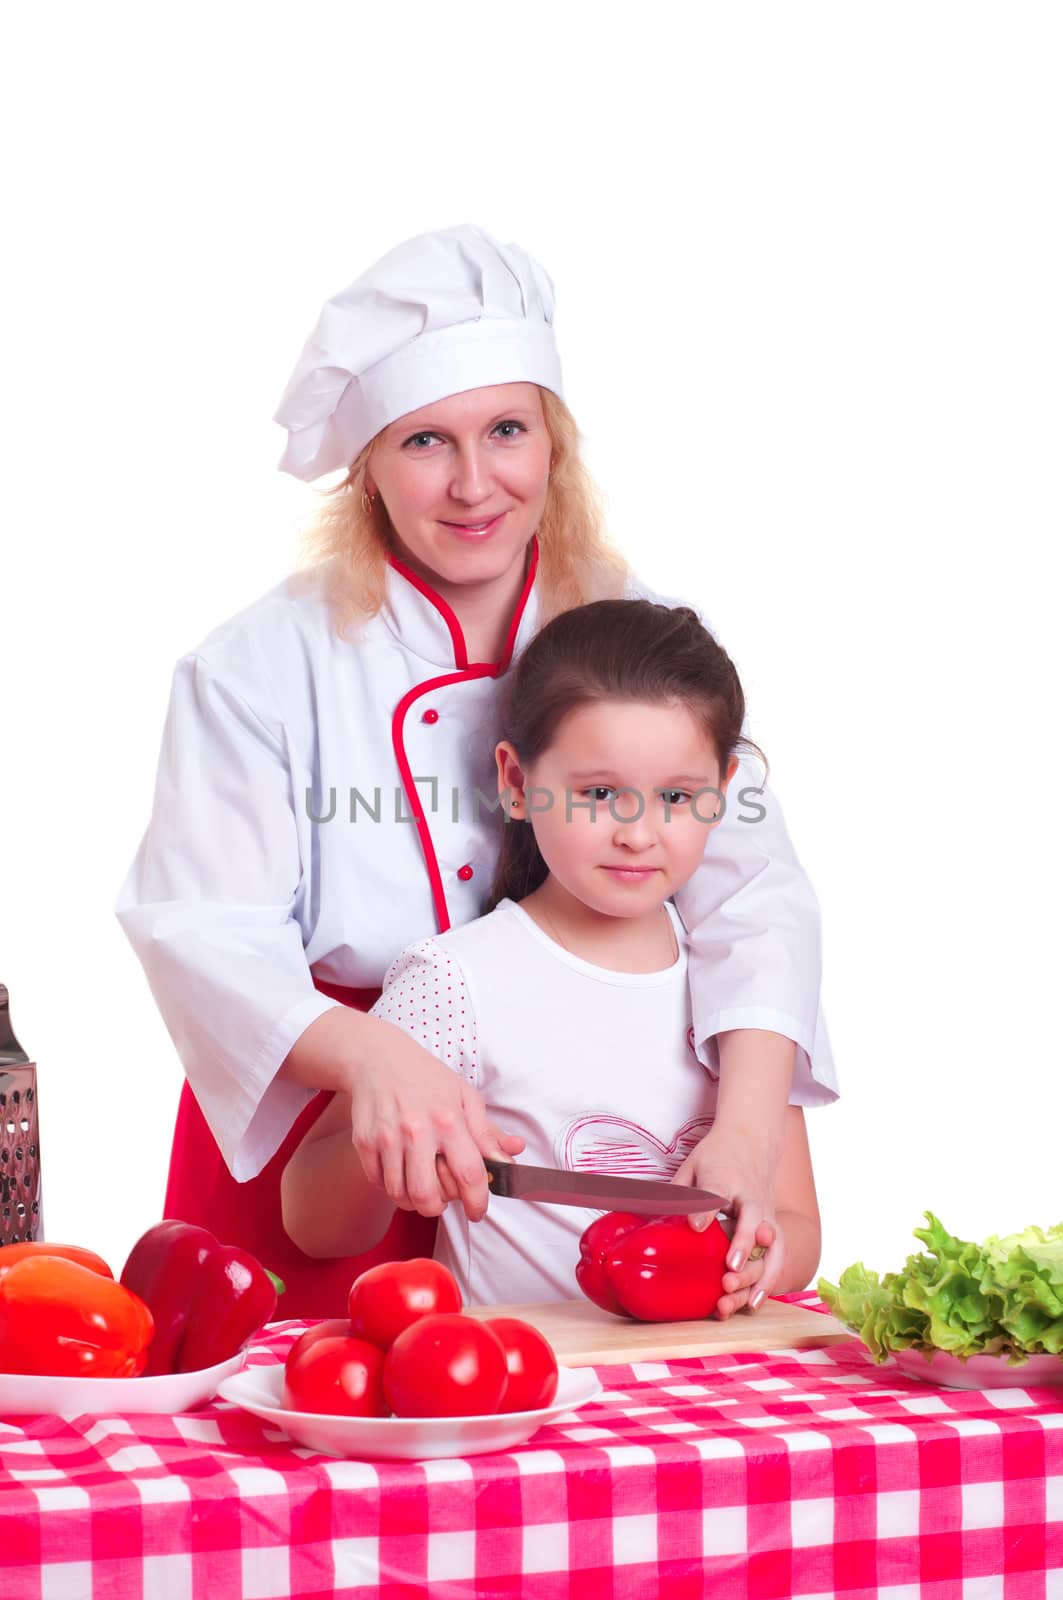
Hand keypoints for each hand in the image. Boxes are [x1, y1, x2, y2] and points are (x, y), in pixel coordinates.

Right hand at [348, 1018, 524, 1221]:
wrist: (378, 1058)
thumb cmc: (427, 1078)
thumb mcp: (465, 1097)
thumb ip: (487, 1133)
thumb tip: (512, 1157)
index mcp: (449, 1119)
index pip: (469, 1174)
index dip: (477, 1201)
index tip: (478, 1211)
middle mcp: (417, 1131)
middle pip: (427, 1196)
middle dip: (438, 1209)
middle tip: (443, 1200)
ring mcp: (388, 1137)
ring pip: (400, 1195)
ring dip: (414, 1201)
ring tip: (422, 1187)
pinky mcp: (365, 1142)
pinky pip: (378, 1183)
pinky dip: (392, 1187)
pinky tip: (401, 1172)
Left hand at [670, 1126, 783, 1307]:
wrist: (753, 1139)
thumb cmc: (717, 1155)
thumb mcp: (692, 1165)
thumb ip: (678, 1193)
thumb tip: (655, 1220)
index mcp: (724, 1177)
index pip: (715, 1192)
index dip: (706, 1209)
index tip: (696, 1225)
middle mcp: (750, 1195)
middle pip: (751, 1219)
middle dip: (742, 1245)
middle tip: (728, 1269)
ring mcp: (766, 1210)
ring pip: (772, 1243)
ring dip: (761, 1272)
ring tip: (747, 1300)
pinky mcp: (774, 1223)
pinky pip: (778, 1253)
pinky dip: (771, 1278)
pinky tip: (756, 1302)